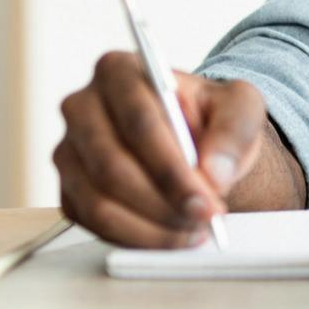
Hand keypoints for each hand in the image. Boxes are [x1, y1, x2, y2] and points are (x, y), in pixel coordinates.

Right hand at [52, 51, 269, 247]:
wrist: (195, 140)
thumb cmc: (210, 115)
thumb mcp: (239, 106)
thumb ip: (233, 131)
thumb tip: (213, 175)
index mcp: (118, 71)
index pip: (138, 121)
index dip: (171, 167)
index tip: (206, 197)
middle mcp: (82, 108)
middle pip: (112, 165)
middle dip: (163, 201)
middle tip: (204, 219)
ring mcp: (69, 152)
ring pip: (98, 201)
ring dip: (150, 226)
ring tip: (194, 230)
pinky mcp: (69, 190)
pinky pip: (93, 223)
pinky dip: (135, 237)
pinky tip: (170, 236)